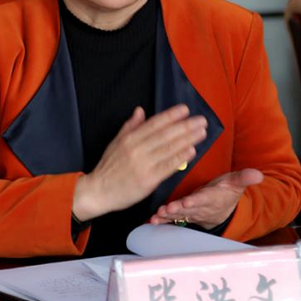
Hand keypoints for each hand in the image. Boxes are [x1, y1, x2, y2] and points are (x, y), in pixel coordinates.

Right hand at [73, 105, 207, 221]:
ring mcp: (143, 164)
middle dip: (185, 126)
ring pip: (169, 148)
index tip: (185, 109)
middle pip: (166, 134)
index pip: (154, 123)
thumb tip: (140, 110)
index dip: (171, 115)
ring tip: (201, 132)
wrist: (98, 191)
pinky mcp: (148, 179)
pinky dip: (181, 157)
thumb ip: (130, 126)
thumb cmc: (108, 167)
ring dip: (188, 139)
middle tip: (201, 120)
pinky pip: (168, 166)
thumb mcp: (115, 142)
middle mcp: (137, 149)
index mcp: (130, 138)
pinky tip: (192, 151)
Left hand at [149, 168, 263, 229]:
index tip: (187, 201)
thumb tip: (258, 174)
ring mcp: (191, 213)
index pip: (204, 199)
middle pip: (188, 209)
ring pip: (179, 215)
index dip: (196, 201)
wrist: (223, 211)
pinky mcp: (183, 214)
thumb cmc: (226, 192)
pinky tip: (153, 220)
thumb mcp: (236, 183)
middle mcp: (201, 208)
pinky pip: (172, 218)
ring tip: (159, 215)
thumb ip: (244, 178)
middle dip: (177, 209)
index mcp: (213, 198)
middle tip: (167, 209)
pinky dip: (163, 219)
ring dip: (168, 215)